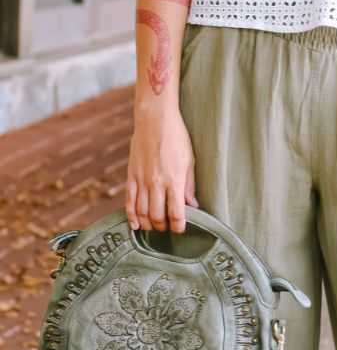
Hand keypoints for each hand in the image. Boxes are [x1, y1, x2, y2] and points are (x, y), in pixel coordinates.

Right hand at [125, 103, 198, 233]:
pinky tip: (134, 224)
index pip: (176, 213)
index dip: (178, 226)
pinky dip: (130, 215)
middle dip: (162, 227)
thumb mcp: (190, 160)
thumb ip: (189, 185)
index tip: (181, 230)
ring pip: (142, 212)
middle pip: (157, 216)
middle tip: (167, 229)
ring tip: (153, 227)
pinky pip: (129, 200)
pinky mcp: (132, 175)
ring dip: (147, 224)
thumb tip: (193, 206)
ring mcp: (142, 180)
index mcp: (174, 180)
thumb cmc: (177, 137)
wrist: (155, 119)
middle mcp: (156, 183)